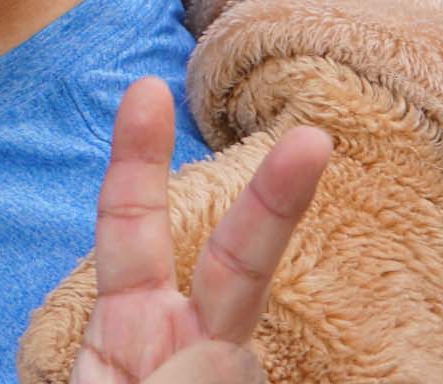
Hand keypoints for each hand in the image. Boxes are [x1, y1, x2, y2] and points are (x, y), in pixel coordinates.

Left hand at [73, 79, 332, 383]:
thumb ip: (155, 374)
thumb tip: (228, 356)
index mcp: (130, 320)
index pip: (132, 224)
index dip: (138, 159)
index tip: (148, 88)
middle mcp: (187, 337)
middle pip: (240, 260)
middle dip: (274, 200)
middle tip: (313, 137)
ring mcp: (230, 374)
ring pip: (236, 365)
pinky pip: (247, 383)